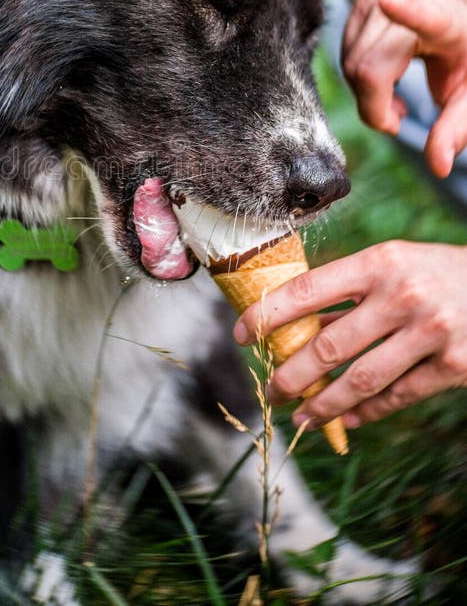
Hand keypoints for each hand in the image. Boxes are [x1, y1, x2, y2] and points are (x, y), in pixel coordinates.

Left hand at [233, 240, 466, 428]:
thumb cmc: (433, 272)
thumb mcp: (392, 265)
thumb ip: (349, 293)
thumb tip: (294, 328)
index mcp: (379, 263)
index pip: (308, 290)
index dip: (268, 315)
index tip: (240, 333)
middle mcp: (402, 296)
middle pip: (329, 346)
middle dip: (290, 375)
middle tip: (269, 391)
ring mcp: (431, 333)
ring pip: (360, 381)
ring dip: (322, 405)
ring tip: (299, 417)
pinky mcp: (454, 365)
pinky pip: (398, 397)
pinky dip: (366, 413)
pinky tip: (345, 421)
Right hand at [342, 0, 466, 176]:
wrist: (450, 12)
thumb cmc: (463, 56)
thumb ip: (456, 128)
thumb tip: (439, 166)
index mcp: (448, 21)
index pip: (426, 16)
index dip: (407, 11)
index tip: (389, 1)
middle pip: (368, 68)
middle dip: (376, 106)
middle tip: (399, 116)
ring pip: (350, 66)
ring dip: (367, 94)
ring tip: (395, 96)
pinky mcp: (360, 1)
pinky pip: (343, 57)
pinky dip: (359, 80)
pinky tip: (383, 77)